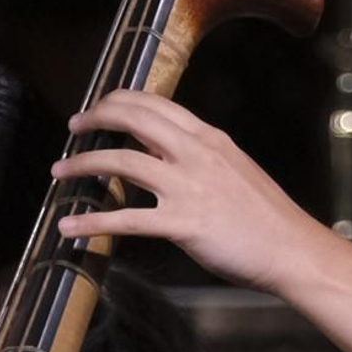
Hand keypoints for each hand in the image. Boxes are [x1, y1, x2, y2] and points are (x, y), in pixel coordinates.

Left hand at [54, 90, 326, 293]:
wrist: (292, 249)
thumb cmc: (264, 216)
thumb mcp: (234, 168)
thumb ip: (198, 156)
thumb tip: (160, 150)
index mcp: (208, 138)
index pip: (154, 104)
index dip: (119, 101)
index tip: (98, 108)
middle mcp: (196, 154)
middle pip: (133, 119)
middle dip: (95, 118)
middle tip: (73, 127)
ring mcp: (188, 187)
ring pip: (121, 162)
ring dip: (82, 164)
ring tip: (59, 173)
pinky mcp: (183, 223)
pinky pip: (126, 219)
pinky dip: (91, 221)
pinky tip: (68, 228)